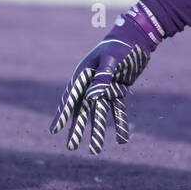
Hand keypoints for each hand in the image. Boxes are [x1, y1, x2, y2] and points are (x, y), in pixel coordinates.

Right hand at [51, 7, 158, 153]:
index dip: (63, 114)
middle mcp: (91, 84)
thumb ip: (102, 78)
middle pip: (82, 110)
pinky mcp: (117, 90)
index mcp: (84, 74)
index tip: (54, 130)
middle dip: (77, 129)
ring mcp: (103, 88)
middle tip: (71, 147)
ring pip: (99, 114)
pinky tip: (122, 140)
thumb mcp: (112, 60)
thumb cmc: (121, 45)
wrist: (136, 38)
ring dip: (97, 131)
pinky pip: (117, 110)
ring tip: (95, 151)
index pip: (71, 98)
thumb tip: (92, 98)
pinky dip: (119, 124)